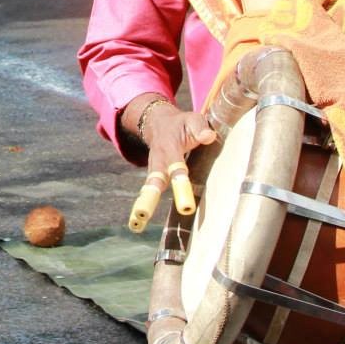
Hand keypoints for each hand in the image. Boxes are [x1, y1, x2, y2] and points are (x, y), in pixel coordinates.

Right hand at [125, 95, 217, 230]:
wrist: (160, 123)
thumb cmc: (182, 124)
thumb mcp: (192, 119)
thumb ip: (200, 127)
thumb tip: (208, 137)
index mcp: (170, 148)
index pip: (176, 166)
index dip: (179, 180)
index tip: (183, 195)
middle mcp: (159, 162)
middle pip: (155, 181)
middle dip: (149, 198)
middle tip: (141, 215)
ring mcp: (155, 171)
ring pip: (150, 189)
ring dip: (143, 204)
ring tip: (136, 224)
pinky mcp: (155, 178)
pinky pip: (151, 192)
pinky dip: (145, 205)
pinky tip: (137, 224)